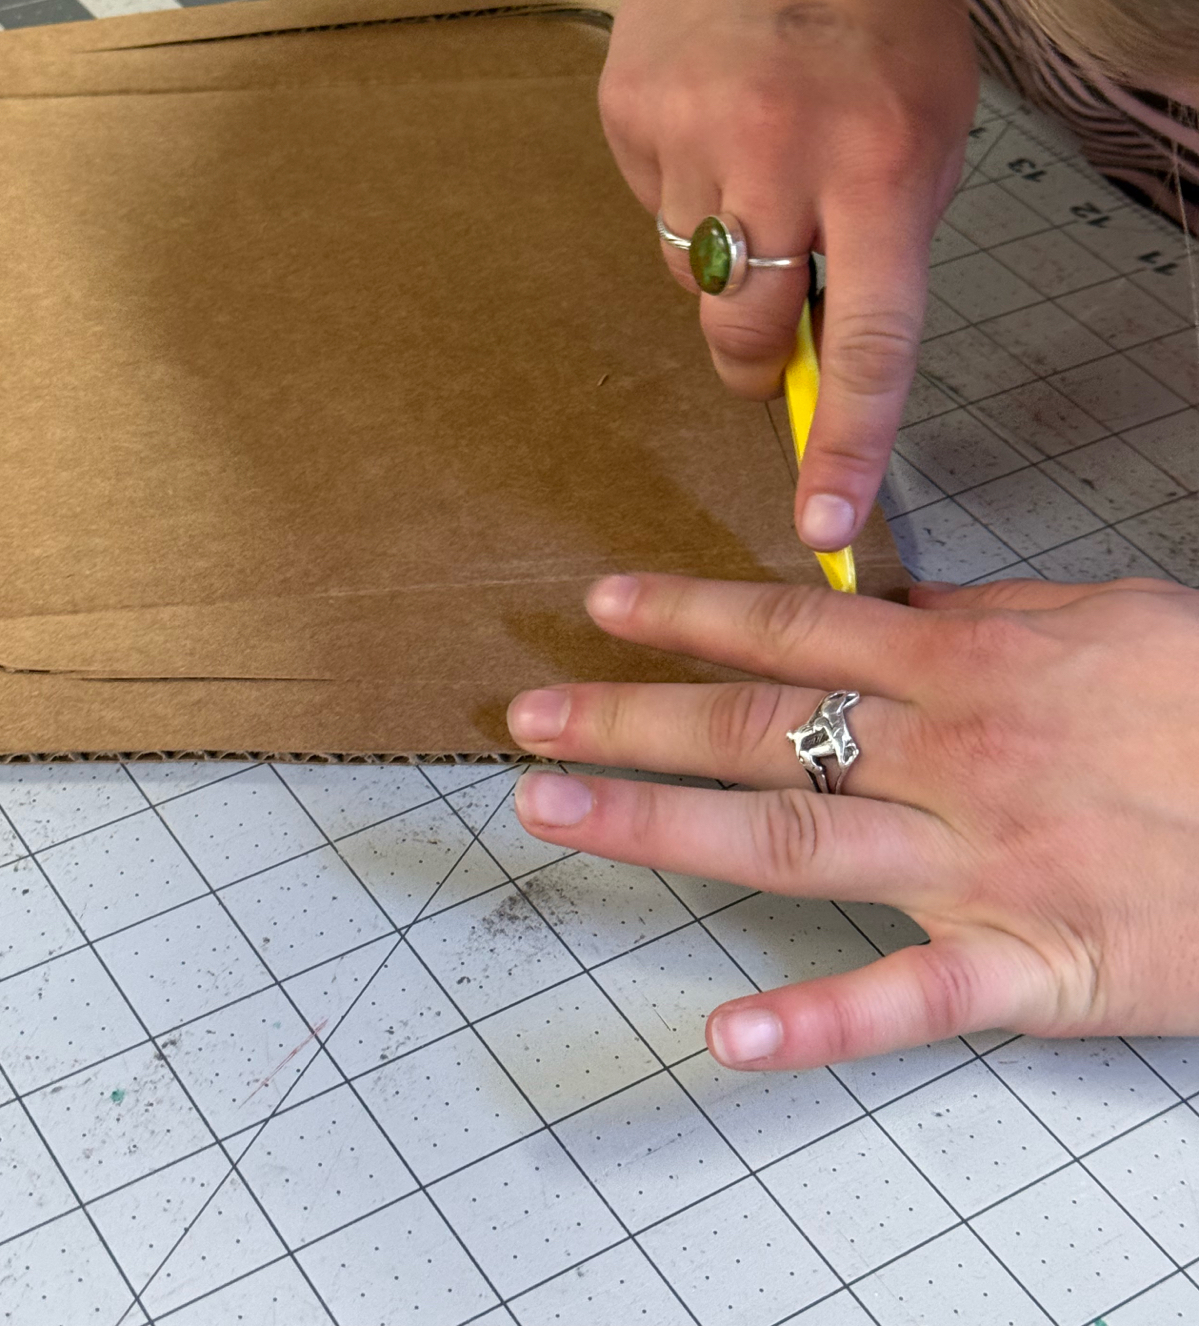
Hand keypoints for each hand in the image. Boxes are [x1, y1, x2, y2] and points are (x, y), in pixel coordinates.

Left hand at [507, 571, 1198, 1068]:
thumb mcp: (1103, 618)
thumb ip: (984, 612)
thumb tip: (889, 597)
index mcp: (968, 665)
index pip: (796, 628)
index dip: (689, 612)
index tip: (603, 606)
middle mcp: (951, 754)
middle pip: (761, 727)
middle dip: (633, 718)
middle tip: (529, 718)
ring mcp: (980, 863)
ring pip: (791, 838)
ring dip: (660, 824)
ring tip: (553, 812)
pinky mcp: (1029, 968)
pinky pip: (909, 1000)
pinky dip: (817, 1023)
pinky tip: (729, 1035)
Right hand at [600, 0, 975, 552]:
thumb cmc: (878, 5)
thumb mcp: (931, 117)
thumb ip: (885, 236)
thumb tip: (819, 349)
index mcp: (880, 164)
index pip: (868, 340)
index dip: (843, 444)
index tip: (823, 525)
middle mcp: (778, 156)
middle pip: (740, 331)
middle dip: (755, 347)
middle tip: (776, 299)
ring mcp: (688, 134)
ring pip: (690, 274)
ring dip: (723, 249)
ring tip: (754, 146)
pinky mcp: (625, 115)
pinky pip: (651, 208)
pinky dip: (683, 188)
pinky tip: (713, 111)